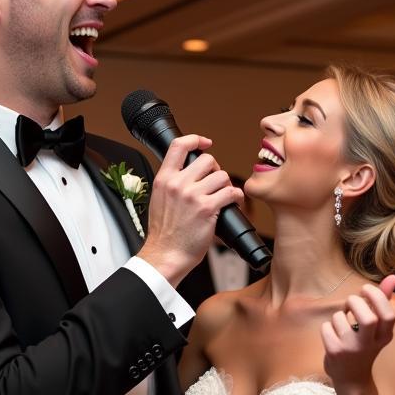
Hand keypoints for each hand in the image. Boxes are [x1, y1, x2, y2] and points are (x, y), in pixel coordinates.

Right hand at [138, 135, 242, 285]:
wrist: (165, 255)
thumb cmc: (164, 233)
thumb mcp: (159, 200)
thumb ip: (171, 184)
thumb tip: (189, 172)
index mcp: (164, 179)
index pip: (179, 146)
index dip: (196, 139)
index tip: (206, 143)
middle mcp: (177, 184)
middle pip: (208, 160)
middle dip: (216, 170)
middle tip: (215, 183)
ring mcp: (192, 196)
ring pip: (222, 176)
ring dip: (227, 185)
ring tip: (223, 196)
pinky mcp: (207, 208)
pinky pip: (231, 192)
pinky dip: (236, 197)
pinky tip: (232, 202)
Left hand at [321, 276, 394, 391]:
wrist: (351, 379)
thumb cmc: (364, 345)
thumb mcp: (377, 328)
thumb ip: (383, 300)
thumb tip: (393, 276)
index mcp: (385, 336)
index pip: (388, 314)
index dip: (377, 297)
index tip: (365, 291)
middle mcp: (371, 344)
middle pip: (368, 318)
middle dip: (354, 302)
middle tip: (350, 303)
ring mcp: (352, 350)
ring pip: (340, 318)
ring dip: (338, 315)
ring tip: (341, 324)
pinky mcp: (335, 353)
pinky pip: (326, 327)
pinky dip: (327, 327)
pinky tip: (333, 336)